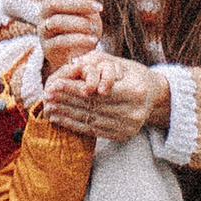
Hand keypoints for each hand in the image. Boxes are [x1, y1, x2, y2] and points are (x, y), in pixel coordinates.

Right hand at [39, 0, 106, 73]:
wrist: (79, 56)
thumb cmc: (83, 28)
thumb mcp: (85, 10)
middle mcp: (44, 11)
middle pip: (53, 2)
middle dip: (79, 4)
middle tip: (99, 8)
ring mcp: (43, 30)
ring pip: (58, 21)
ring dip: (81, 24)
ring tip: (94, 30)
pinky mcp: (48, 48)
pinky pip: (61, 41)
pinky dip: (80, 39)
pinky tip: (92, 40)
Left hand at [39, 49, 163, 141]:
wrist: (155, 96)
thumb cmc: (134, 75)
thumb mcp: (121, 64)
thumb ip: (99, 65)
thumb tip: (74, 64)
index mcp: (136, 91)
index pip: (97, 91)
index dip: (74, 88)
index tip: (54, 83)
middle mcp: (134, 112)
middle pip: (92, 106)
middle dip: (66, 100)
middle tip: (46, 94)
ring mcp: (128, 127)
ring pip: (90, 119)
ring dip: (66, 113)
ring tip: (48, 106)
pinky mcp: (122, 136)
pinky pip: (92, 130)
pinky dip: (73, 124)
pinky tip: (59, 117)